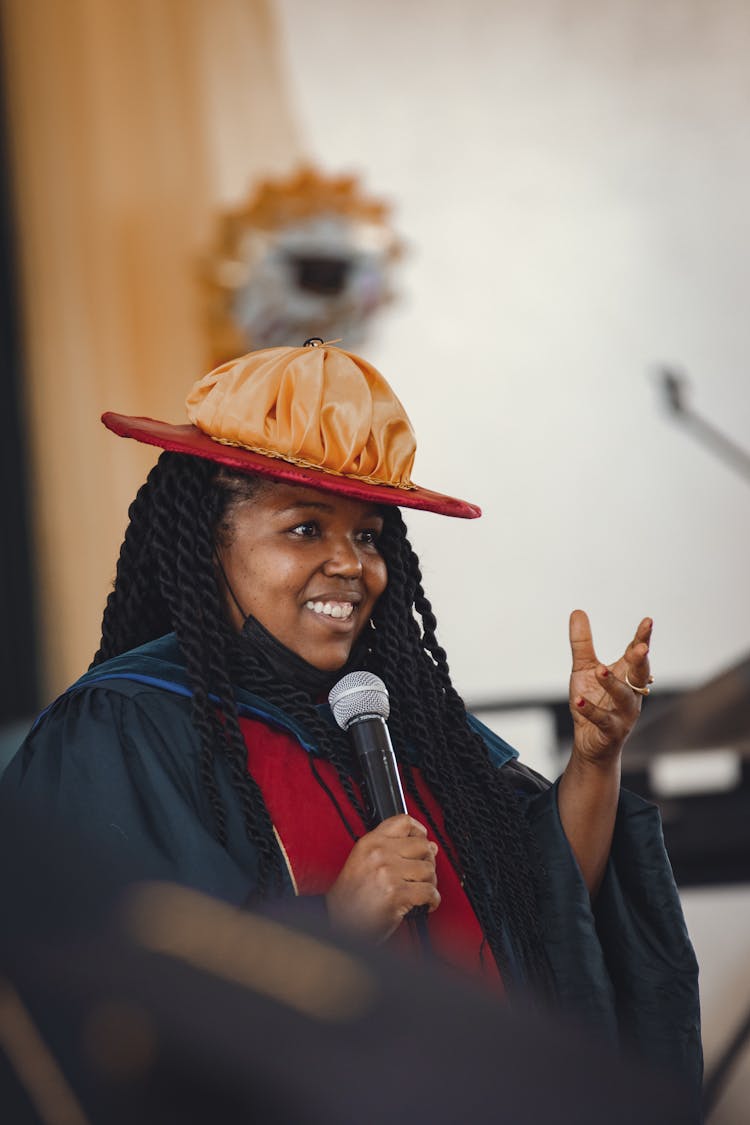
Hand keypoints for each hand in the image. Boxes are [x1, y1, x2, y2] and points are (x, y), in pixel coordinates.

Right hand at [326, 814, 439, 942]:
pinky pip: (429, 891)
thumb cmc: (350, 899)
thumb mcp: (363, 862)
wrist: (339, 924)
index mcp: (369, 843)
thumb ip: (392, 850)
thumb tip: (430, 846)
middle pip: (422, 845)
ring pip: (428, 869)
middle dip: (428, 861)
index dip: (418, 831)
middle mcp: (379, 854)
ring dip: (430, 883)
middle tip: (422, 873)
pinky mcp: (397, 894)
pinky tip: (425, 903)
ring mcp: (388, 873)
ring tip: (421, 890)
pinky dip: (433, 900)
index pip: (403, 822)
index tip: (423, 841)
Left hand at [568, 609, 651, 767]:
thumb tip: (577, 611)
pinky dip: (591, 710)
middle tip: (641, 647)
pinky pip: (602, 720)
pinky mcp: (611, 731)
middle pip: (639, 674)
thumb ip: (582, 643)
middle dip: (640, 660)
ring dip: (613, 683)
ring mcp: (623, 714)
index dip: (643, 638)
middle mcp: (631, 693)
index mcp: (626, 676)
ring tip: (599, 669)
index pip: (637, 654)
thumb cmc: (592, 701)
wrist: (590, 742)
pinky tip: (578, 700)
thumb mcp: (583, 668)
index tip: (648, 621)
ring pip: (623, 697)